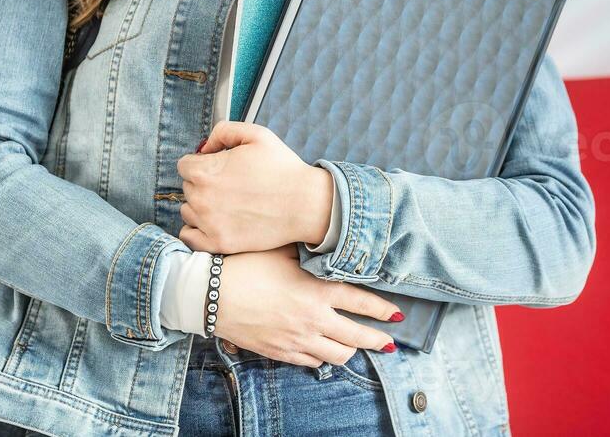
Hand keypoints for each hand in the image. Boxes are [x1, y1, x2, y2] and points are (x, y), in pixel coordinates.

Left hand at [176, 121, 334, 252]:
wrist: (304, 204)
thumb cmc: (282, 168)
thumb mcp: (257, 135)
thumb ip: (224, 131)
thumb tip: (205, 147)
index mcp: (206, 171)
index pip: (184, 165)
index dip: (201, 162)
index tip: (218, 166)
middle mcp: (201, 198)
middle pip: (187, 187)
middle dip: (203, 182)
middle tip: (229, 183)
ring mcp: (208, 223)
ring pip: (187, 211)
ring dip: (199, 205)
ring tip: (225, 202)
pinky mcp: (218, 243)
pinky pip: (189, 237)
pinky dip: (196, 230)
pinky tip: (213, 222)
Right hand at [214, 246, 400, 364]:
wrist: (211, 295)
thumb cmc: (246, 266)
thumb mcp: (283, 251)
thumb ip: (310, 254)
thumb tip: (327, 248)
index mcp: (317, 291)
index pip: (362, 303)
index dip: (383, 310)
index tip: (397, 315)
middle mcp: (313, 319)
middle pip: (356, 336)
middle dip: (377, 339)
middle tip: (389, 342)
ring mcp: (297, 340)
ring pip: (337, 355)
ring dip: (351, 350)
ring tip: (358, 346)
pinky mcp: (280, 352)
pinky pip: (312, 362)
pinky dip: (323, 358)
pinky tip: (326, 352)